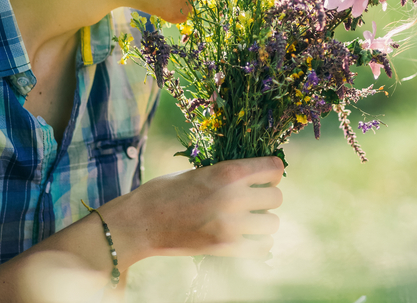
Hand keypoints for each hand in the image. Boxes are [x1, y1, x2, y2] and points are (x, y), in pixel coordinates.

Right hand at [106, 156, 284, 260]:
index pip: (274, 168)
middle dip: (267, 197)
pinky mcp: (224, 248)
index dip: (272, 172)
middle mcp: (232, 197)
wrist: (140, 222)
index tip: (265, 177)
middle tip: (253, 201)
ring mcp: (230, 225)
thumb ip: (229, 174)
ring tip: (250, 221)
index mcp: (227, 172)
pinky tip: (247, 238)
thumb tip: (257, 177)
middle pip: (276, 196)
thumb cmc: (166, 191)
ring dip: (264, 222)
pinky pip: (262, 247)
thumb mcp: (199, 171)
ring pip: (273, 223)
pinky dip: (259, 243)